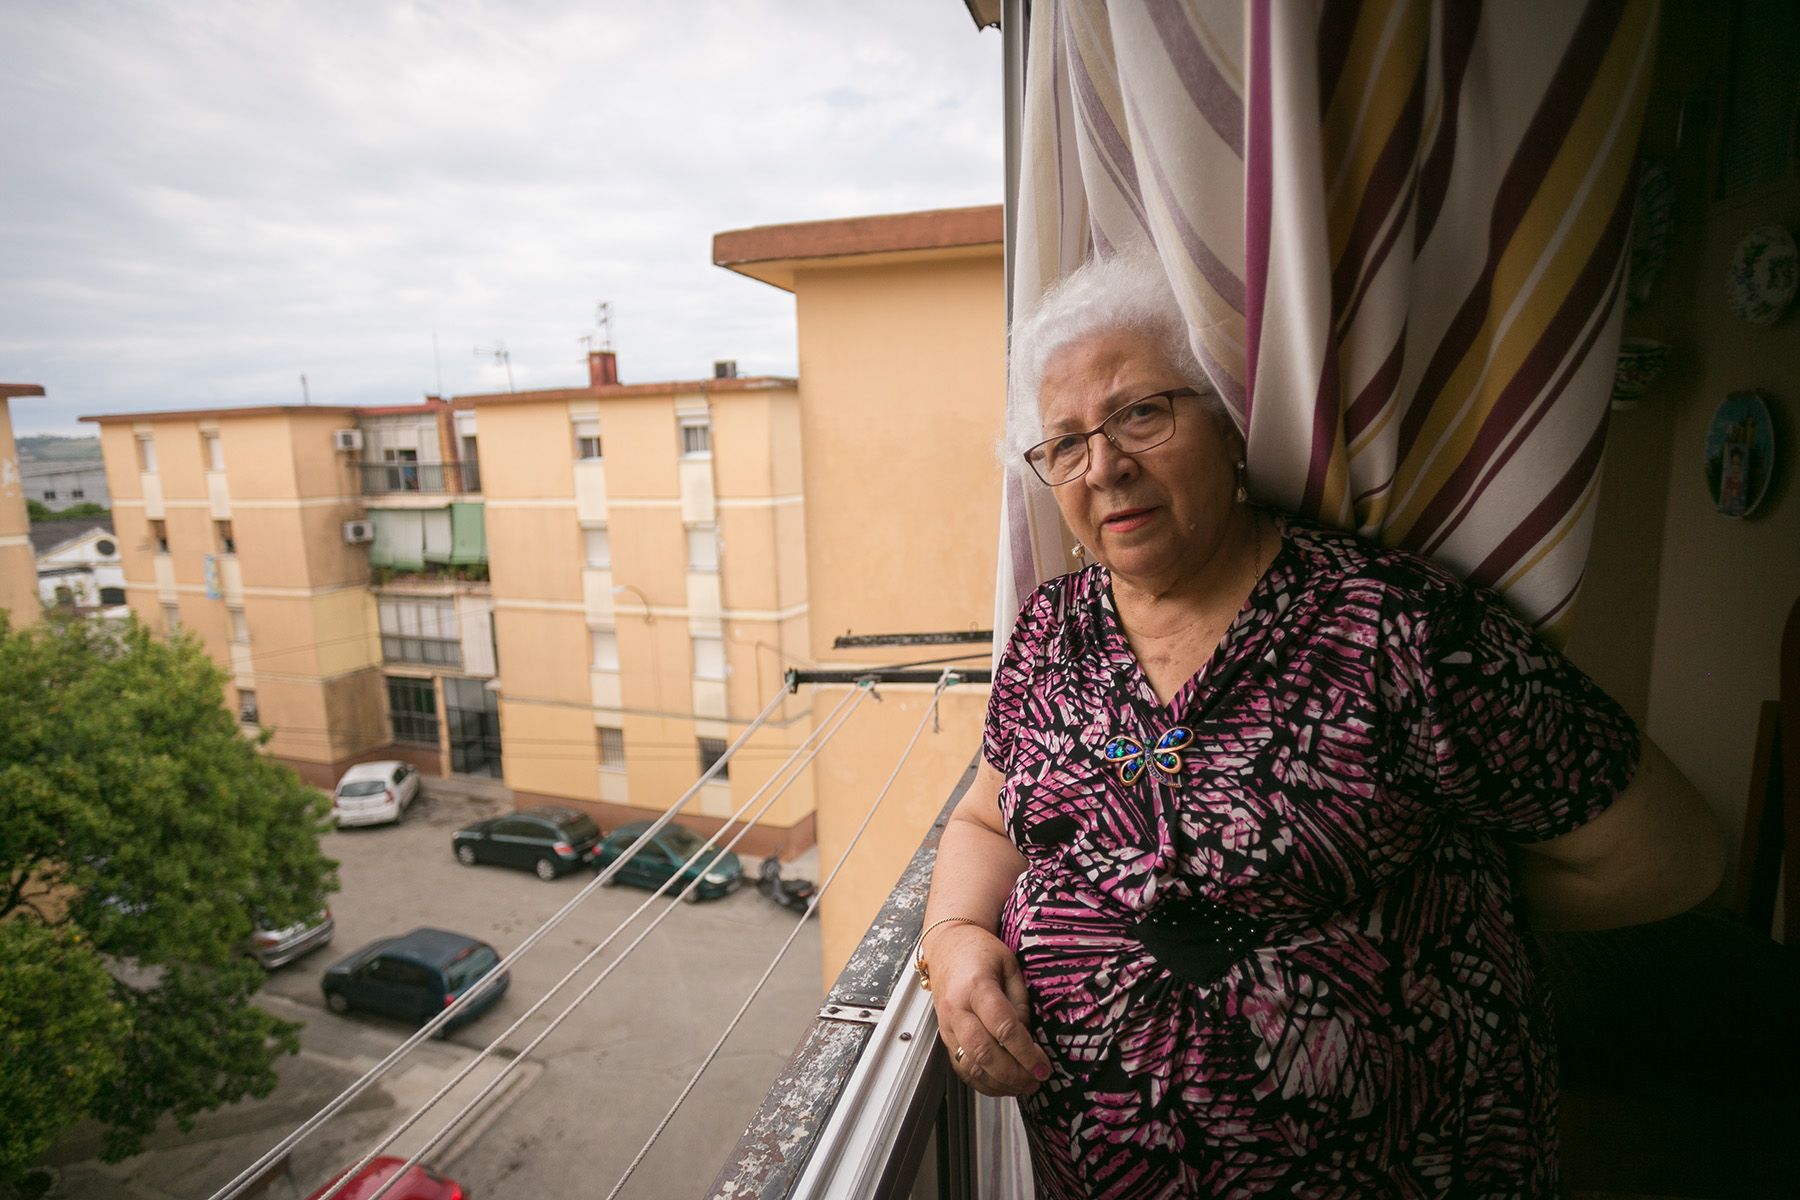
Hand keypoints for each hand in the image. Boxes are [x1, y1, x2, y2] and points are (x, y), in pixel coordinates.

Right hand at [925, 923, 1050, 1096]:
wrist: (948, 946)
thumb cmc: (981, 952)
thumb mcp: (1010, 966)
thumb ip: (1020, 1002)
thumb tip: (1028, 1038)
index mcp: (977, 987)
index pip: (1004, 1028)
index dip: (1026, 1053)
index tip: (1044, 1066)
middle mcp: (957, 1008)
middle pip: (984, 1053)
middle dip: (1014, 1074)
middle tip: (1036, 1081)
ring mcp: (947, 1025)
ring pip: (970, 1066)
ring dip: (998, 1083)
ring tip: (1022, 1086)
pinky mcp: (944, 1036)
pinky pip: (960, 1067)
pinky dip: (981, 1082)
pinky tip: (1001, 1084)